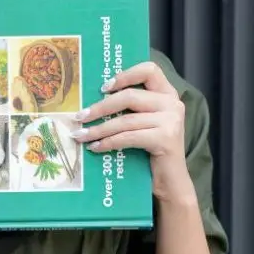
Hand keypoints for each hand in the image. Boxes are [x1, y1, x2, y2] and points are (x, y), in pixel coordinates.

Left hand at [73, 61, 194, 204]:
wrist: (171, 183)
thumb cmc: (153, 155)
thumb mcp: (145, 126)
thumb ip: (133, 110)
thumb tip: (96, 103)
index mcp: (168, 94)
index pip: (149, 70)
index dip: (125, 75)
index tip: (103, 88)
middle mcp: (172, 103)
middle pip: (130, 96)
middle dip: (101, 107)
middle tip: (80, 117)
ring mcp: (170, 121)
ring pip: (126, 120)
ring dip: (99, 129)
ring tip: (81, 136)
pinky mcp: (165, 139)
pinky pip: (128, 137)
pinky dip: (108, 142)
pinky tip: (95, 148)